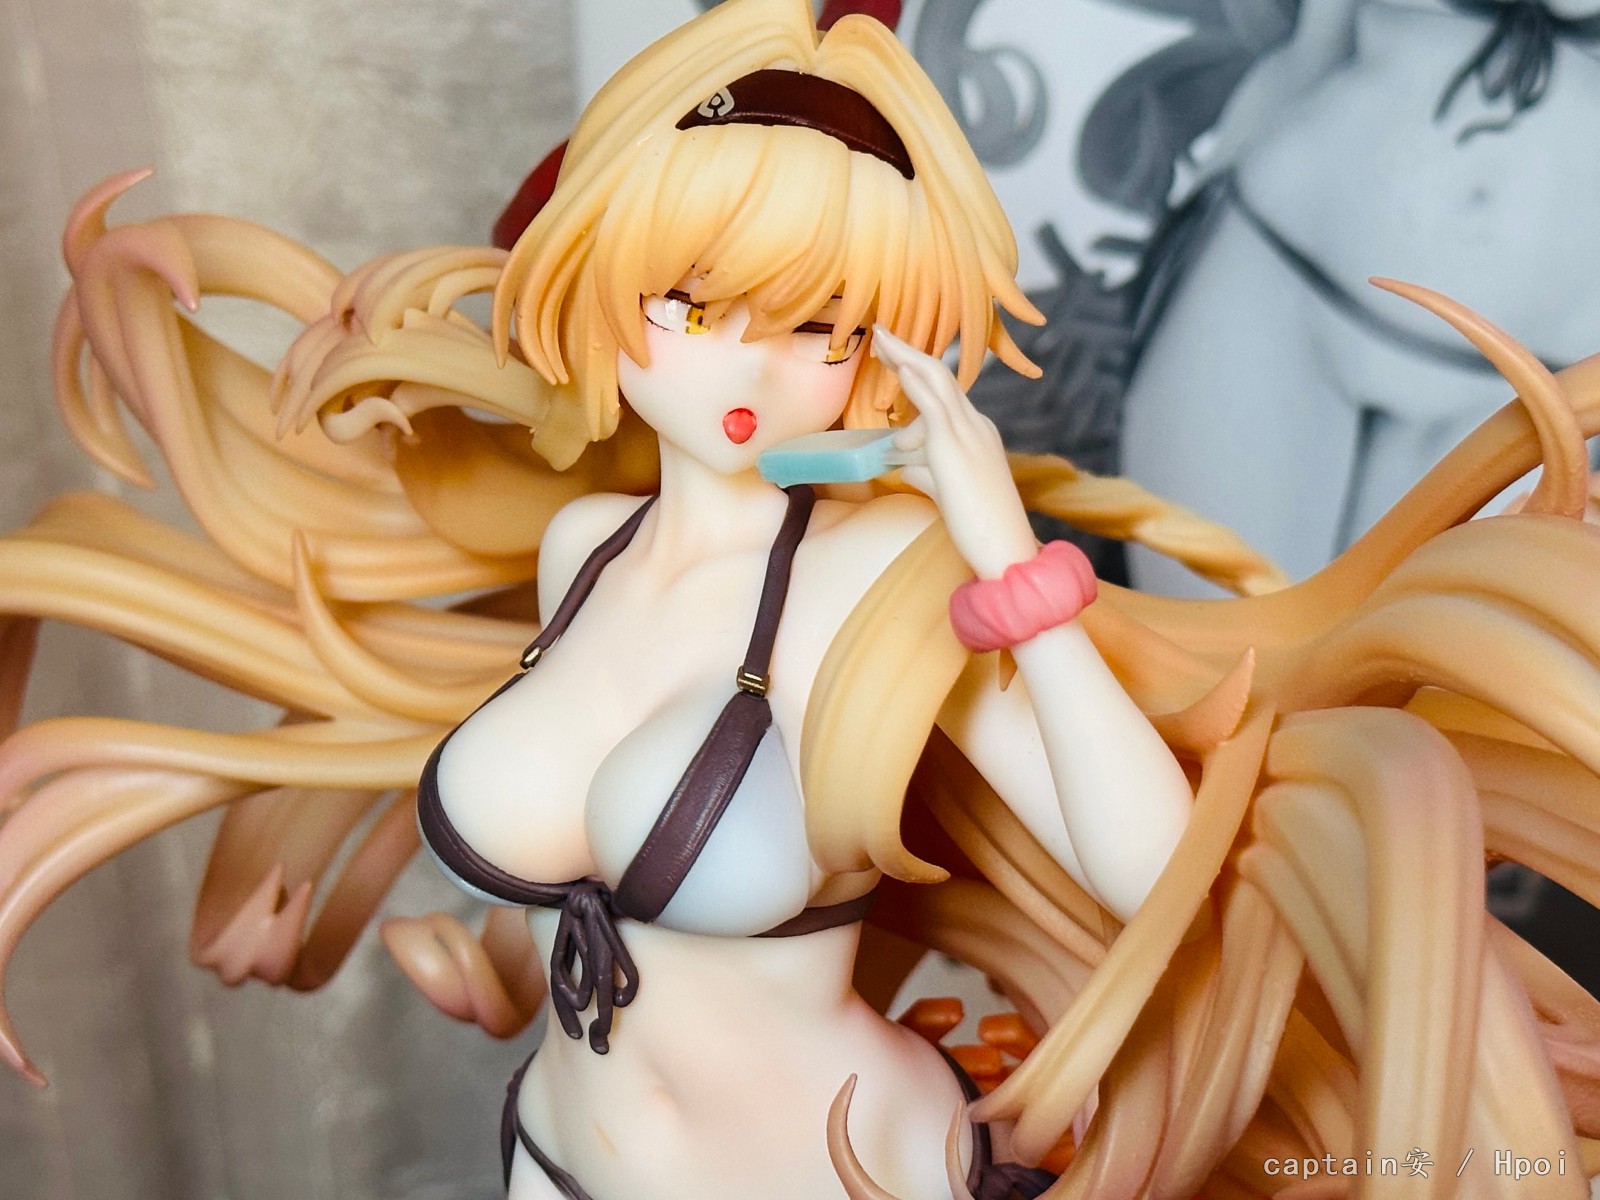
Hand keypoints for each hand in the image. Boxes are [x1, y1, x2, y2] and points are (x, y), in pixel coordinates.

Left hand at [872, 326, 1037, 577]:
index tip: (898, 356)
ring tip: (879, 340)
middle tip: (881, 334)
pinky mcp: (954, 449)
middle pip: (939, 376)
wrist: (1008, 550)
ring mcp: (968, 434)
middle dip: (909, 352)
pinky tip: (898, 366)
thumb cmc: (981, 527)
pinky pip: (932, 406)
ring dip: (906, 356)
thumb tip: (902, 462)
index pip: (945, 392)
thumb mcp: (947, 490)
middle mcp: (976, 426)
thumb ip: (925, 470)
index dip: (919, 369)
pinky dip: (914, 382)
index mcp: (978, 433)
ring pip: (935, 380)